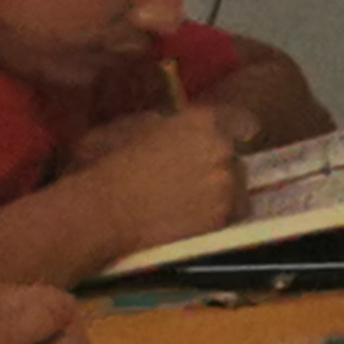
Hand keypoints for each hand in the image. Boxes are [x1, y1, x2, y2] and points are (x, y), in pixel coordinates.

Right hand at [72, 104, 250, 258]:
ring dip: (218, 194)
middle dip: (218, 167)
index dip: (232, 133)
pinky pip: (228, 216)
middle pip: (233, 157)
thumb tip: (167, 125)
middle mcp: (221, 148)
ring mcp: (225, 184)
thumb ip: (159, 123)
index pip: (239, 120)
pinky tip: (190, 223)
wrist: (104, 211)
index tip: (224, 145)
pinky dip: (213, 218)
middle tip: (193, 181)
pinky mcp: (223, 217)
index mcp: (201, 121)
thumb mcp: (128, 128)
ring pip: (234, 187)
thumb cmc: (106, 165)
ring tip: (189, 206)